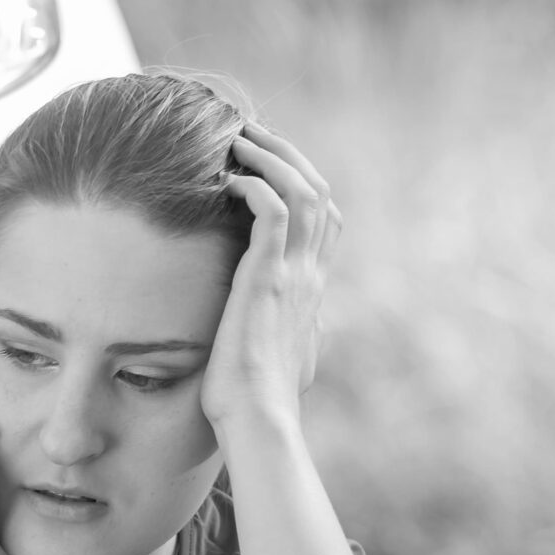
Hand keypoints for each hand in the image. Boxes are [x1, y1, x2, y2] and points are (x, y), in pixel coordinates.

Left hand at [202, 121, 341, 436]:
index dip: (302, 181)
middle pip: (320, 190)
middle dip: (287, 154)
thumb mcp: (275, 360)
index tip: (267, 164)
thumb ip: (283, 337)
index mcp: (312, 290)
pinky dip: (257, 184)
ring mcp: (295, 274)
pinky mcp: (269, 279)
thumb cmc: (254, 401)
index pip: (326, 218)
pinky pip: (276, 210)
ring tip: (238, 138)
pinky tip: (229, 179)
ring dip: (272, 156)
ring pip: (304, 189)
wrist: (257, 422)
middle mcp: (311, 275)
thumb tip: (289, 340)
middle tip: (251, 132)